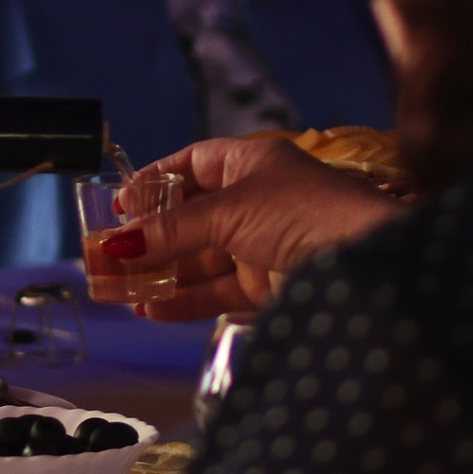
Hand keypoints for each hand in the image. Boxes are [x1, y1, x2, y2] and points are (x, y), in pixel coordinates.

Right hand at [84, 133, 405, 321]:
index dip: (155, 181)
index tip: (119, 202)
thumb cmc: (301, 212)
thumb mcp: (229, 211)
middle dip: (149, 236)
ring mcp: (262, 244)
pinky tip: (151, 310)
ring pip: (199, 258)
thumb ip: (171, 230)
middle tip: (106, 255)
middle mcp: (255, 200)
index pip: (192, 165)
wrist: (366, 259)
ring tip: (117, 289)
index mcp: (250, 163)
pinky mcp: (269, 285)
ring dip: (159, 273)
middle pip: (190, 217)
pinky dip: (184, 300)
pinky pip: (217, 291)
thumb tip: (116, 241)